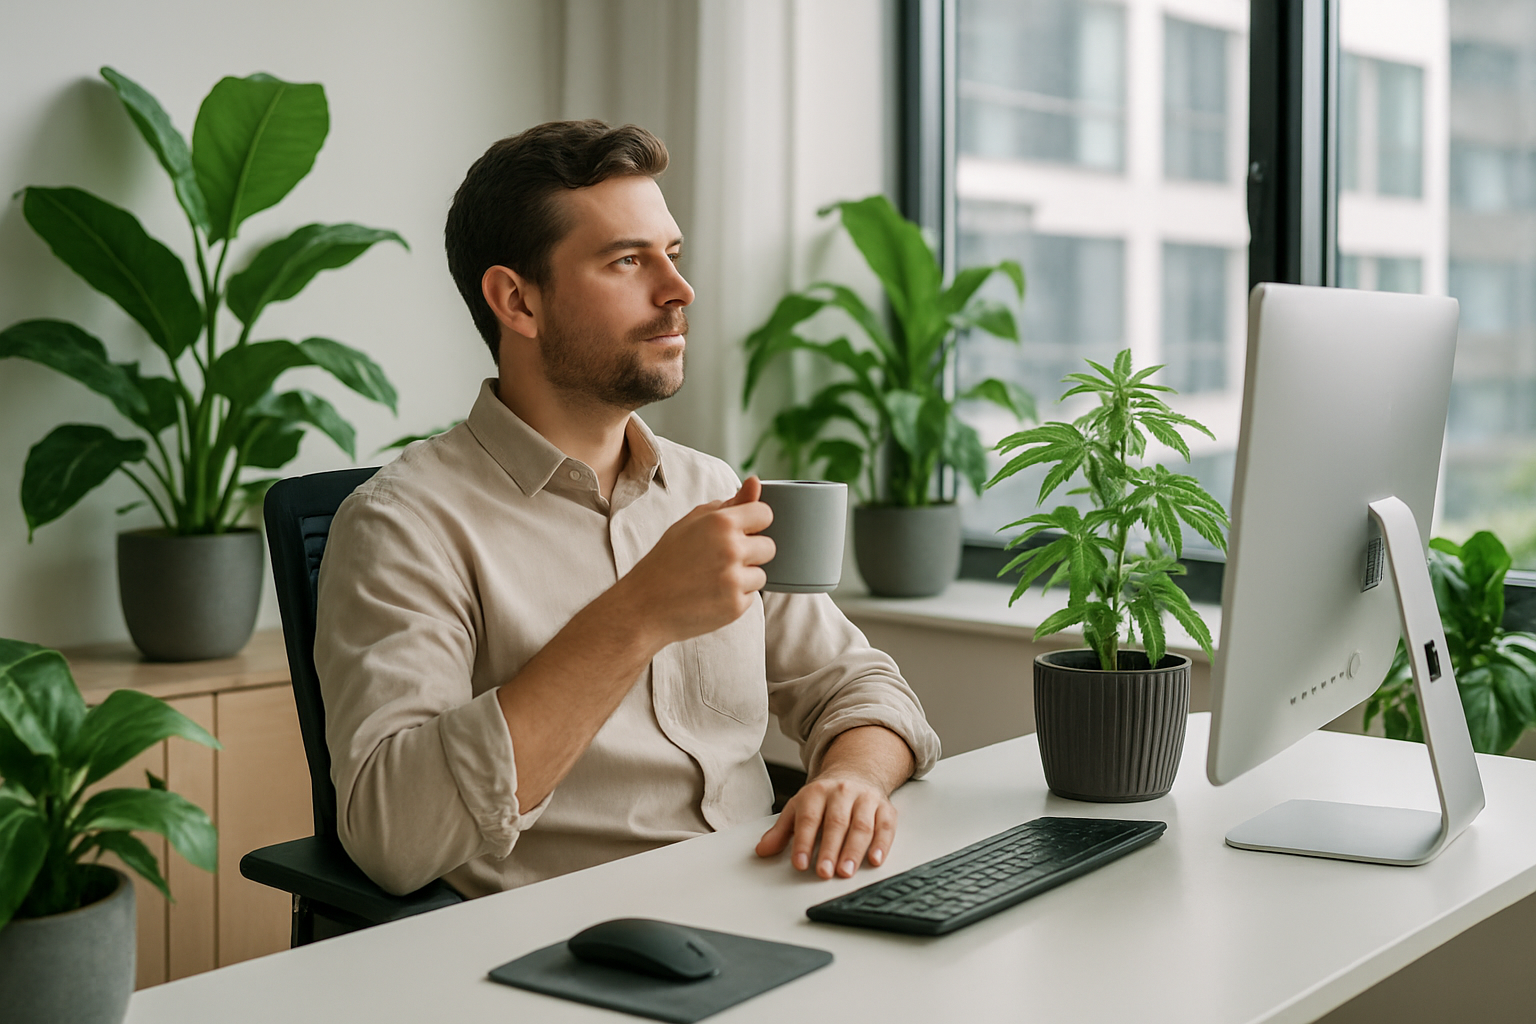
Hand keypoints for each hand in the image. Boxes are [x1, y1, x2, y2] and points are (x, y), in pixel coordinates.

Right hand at [614, 476, 773, 648]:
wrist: (644, 605)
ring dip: (744, 577)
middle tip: (720, 560)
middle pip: (769, 546)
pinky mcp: (736, 606)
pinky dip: (735, 597)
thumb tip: (755, 482)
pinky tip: (711, 595)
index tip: (740, 532)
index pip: (765, 514)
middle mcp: (731, 549)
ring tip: (712, 579)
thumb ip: (729, 504)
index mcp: (721, 522)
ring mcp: (734, 579)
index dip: (754, 524)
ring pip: (762, 574)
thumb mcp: (691, 523)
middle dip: (751, 553)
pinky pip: (751, 597)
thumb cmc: (667, 560)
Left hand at [755, 772, 897, 877]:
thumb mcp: (798, 808)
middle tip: (824, 872)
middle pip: (836, 822)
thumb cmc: (824, 797)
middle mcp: (842, 793)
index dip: (804, 842)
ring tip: (846, 871)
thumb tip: (762, 850)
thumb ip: (781, 831)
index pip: (809, 818)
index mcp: (816, 792)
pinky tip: (875, 859)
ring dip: (854, 850)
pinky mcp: (885, 808)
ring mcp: (865, 799)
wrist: (855, 772)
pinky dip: (882, 844)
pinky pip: (885, 826)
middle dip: (830, 849)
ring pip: (861, 825)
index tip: (800, 863)